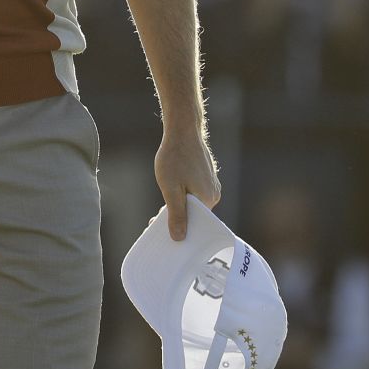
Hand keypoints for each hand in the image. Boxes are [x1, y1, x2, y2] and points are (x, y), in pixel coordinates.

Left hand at [154, 126, 220, 240]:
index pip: (194, 224)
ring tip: (162, 199)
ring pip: (193, 202)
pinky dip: (182, 193)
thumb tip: (179, 238)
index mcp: (208, 200)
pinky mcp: (206, 176)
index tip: (159, 232)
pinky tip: (170, 187)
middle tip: (155, 218)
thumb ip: (176, 214)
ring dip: (178, 204)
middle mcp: (214, 194)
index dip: (177, 229)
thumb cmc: (175, 157)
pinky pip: (194, 192)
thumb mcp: (170, 189)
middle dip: (176, 217)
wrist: (183, 129)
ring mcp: (211, 184)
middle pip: (194, 215)